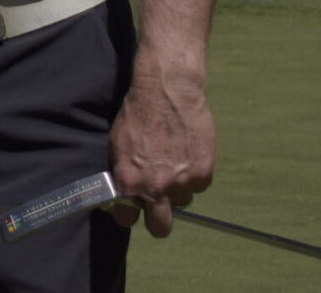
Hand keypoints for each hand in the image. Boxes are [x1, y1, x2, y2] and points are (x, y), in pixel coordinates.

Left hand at [105, 56, 213, 237]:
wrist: (167, 92)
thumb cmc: (136, 114)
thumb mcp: (116, 146)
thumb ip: (122, 174)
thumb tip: (122, 192)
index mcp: (129, 183)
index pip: (126, 219)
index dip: (128, 213)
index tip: (130, 207)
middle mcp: (156, 189)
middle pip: (160, 228)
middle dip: (157, 219)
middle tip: (156, 204)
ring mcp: (182, 183)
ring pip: (182, 201)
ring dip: (177, 190)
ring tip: (172, 164)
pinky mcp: (204, 173)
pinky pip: (198, 186)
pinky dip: (193, 175)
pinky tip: (186, 155)